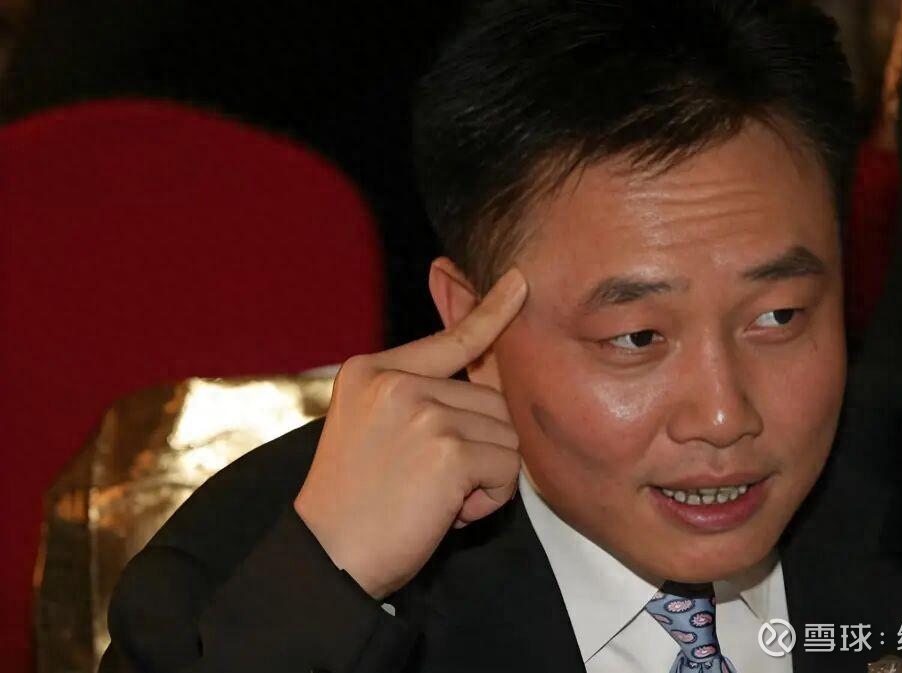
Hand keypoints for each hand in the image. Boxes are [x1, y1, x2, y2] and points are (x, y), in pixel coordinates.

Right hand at [294, 269, 527, 598]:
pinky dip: (490, 499)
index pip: (450, 338)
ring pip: (505, 434)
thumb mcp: (374, 427)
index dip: (491, 312)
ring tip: (435, 498)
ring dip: (485, 476)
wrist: (327, 554)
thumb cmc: (355, 502)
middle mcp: (395, 380)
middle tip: (432, 483)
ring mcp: (422, 410)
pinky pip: (507, 467)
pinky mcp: (448, 447)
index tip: (519, 282)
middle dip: (479, 447)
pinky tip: (447, 513)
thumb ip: (420, 394)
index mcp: (371, 370)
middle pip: (490, 399)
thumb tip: (485, 368)